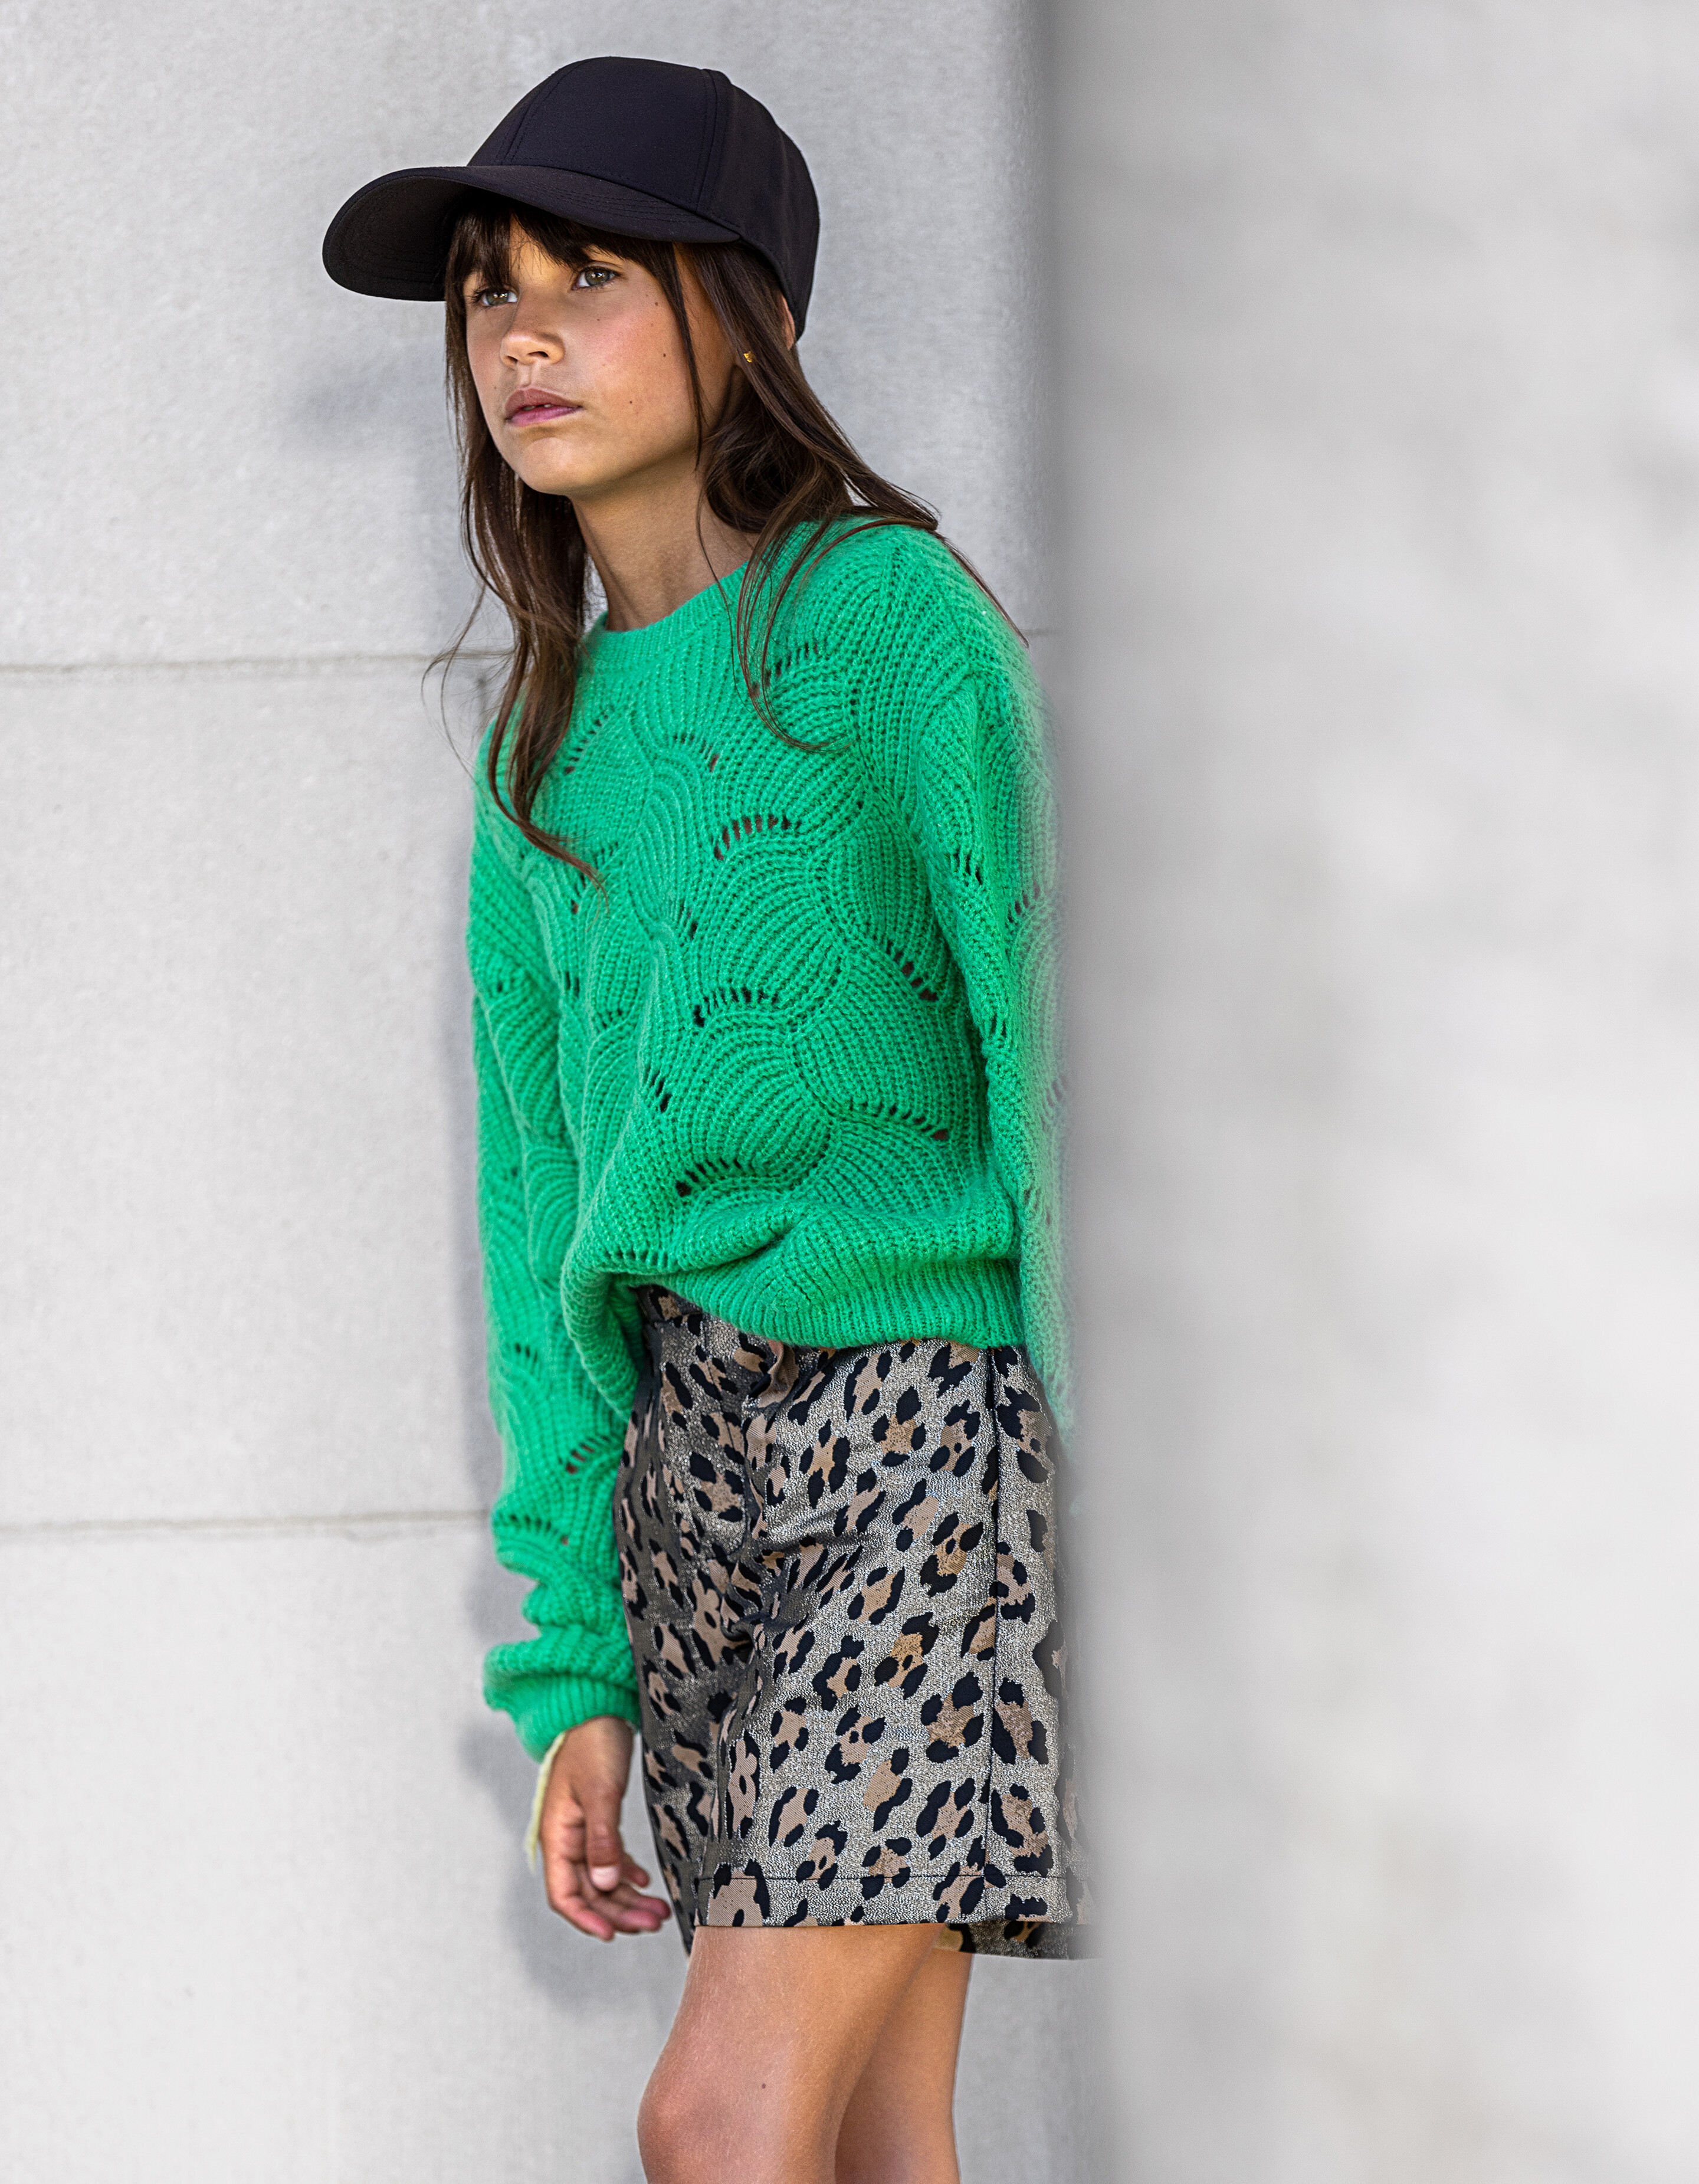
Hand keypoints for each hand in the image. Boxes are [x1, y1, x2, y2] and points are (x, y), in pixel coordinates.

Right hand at [538, 1715, 670, 1941]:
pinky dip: (626, 1873)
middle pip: (588, 1892)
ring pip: (602, 1879)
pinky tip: (645, 1882)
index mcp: (557, 1836)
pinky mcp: (598, 1820)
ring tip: (658, 1910)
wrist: (596, 1708)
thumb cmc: (593, 1744)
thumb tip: (604, 1884)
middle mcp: (566, 1840)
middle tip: (653, 1923)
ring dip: (627, 1898)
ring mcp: (581, 1831)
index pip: (564, 1894)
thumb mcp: (601, 1792)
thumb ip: (602, 1839)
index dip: (586, 1919)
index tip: (613, 1936)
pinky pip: (609, 1859)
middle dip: (619, 1913)